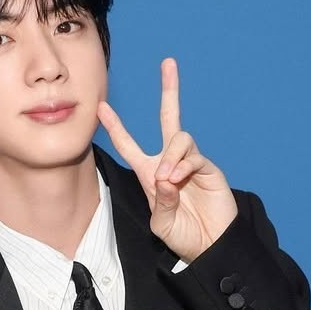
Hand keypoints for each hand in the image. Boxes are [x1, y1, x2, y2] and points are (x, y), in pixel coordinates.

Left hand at [98, 58, 237, 262]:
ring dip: (171, 156)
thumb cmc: (183, 235)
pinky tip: (179, 180)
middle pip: (169, 117)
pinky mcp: (209, 169)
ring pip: (179, 138)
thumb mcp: (161, 223)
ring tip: (168, 178)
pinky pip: (194, 156)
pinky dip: (184, 166)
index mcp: (150, 173)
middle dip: (169, 90)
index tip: (101, 107)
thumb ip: (160, 202)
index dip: (116, 127)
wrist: (209, 246)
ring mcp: (191, 162)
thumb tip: (166, 177)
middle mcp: (170, 161)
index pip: (129, 144)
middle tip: (168, 63)